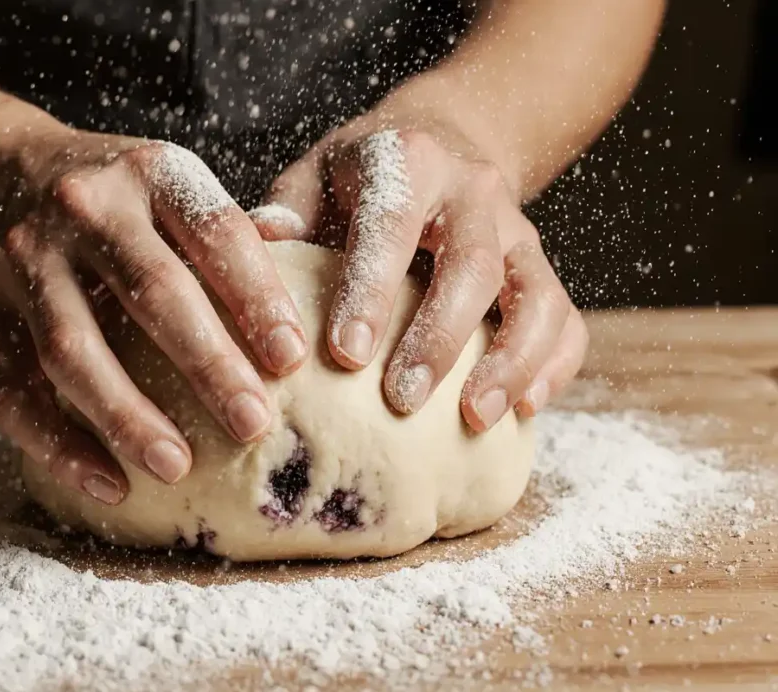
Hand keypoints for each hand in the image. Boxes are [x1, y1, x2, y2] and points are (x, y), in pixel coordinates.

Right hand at [0, 115, 307, 503]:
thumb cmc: (112, 197)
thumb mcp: (167, 182)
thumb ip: (224, 232)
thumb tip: (302, 288)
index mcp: (149, 171)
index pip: (215, 232)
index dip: (257, 296)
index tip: (291, 359)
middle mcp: (84, 207)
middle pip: (152, 292)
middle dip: (207, 364)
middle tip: (254, 426)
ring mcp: (23, 260)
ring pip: (73, 350)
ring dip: (127, 417)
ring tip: (177, 468)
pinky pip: (15, 390)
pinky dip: (60, 445)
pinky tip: (109, 483)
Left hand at [250, 121, 586, 430]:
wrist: (443, 141)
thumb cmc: (363, 177)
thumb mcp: (317, 173)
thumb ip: (288, 210)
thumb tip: (257, 243)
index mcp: (408, 162)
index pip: (390, 224)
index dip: (371, 289)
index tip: (345, 354)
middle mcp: (473, 192)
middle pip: (472, 265)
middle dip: (439, 338)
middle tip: (403, 401)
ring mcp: (517, 232)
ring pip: (535, 295)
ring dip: (510, 361)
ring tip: (475, 419)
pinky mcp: (541, 268)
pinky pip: (565, 319)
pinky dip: (552, 366)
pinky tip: (524, 410)